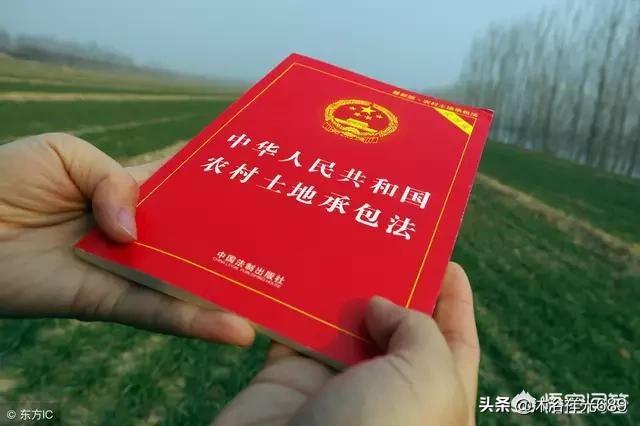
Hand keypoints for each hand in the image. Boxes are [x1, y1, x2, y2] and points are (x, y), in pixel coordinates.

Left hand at [0, 133, 253, 345]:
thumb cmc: (5, 179)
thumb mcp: (64, 154)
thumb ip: (113, 180)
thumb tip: (136, 231)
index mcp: (130, 190)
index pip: (187, 189)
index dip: (222, 188)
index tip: (267, 186)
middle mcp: (139, 231)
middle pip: (197, 240)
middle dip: (240, 243)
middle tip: (292, 249)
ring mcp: (127, 268)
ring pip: (187, 281)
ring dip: (230, 291)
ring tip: (278, 298)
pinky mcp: (107, 302)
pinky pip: (157, 313)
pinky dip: (196, 322)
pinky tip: (235, 329)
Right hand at [213, 263, 479, 425]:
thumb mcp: (427, 378)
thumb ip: (417, 329)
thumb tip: (378, 306)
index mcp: (437, 398)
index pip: (456, 342)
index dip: (454, 299)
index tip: (444, 257)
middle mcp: (389, 392)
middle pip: (396, 327)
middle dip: (393, 284)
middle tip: (385, 240)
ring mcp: (337, 386)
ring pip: (344, 324)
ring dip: (343, 287)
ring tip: (344, 240)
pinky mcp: (288, 380)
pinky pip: (293, 330)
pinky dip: (293, 301)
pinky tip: (299, 268)